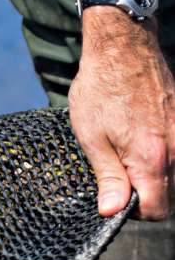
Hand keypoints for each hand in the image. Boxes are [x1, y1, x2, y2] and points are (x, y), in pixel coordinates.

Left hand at [69, 8, 174, 219]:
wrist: (123, 48)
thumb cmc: (101, 90)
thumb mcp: (92, 138)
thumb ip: (108, 177)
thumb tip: (111, 212)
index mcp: (152, 158)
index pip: (159, 210)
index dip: (135, 211)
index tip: (116, 196)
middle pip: (172, 196)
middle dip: (146, 195)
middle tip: (118, 175)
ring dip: (155, 174)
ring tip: (127, 154)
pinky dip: (164, 155)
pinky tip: (142, 138)